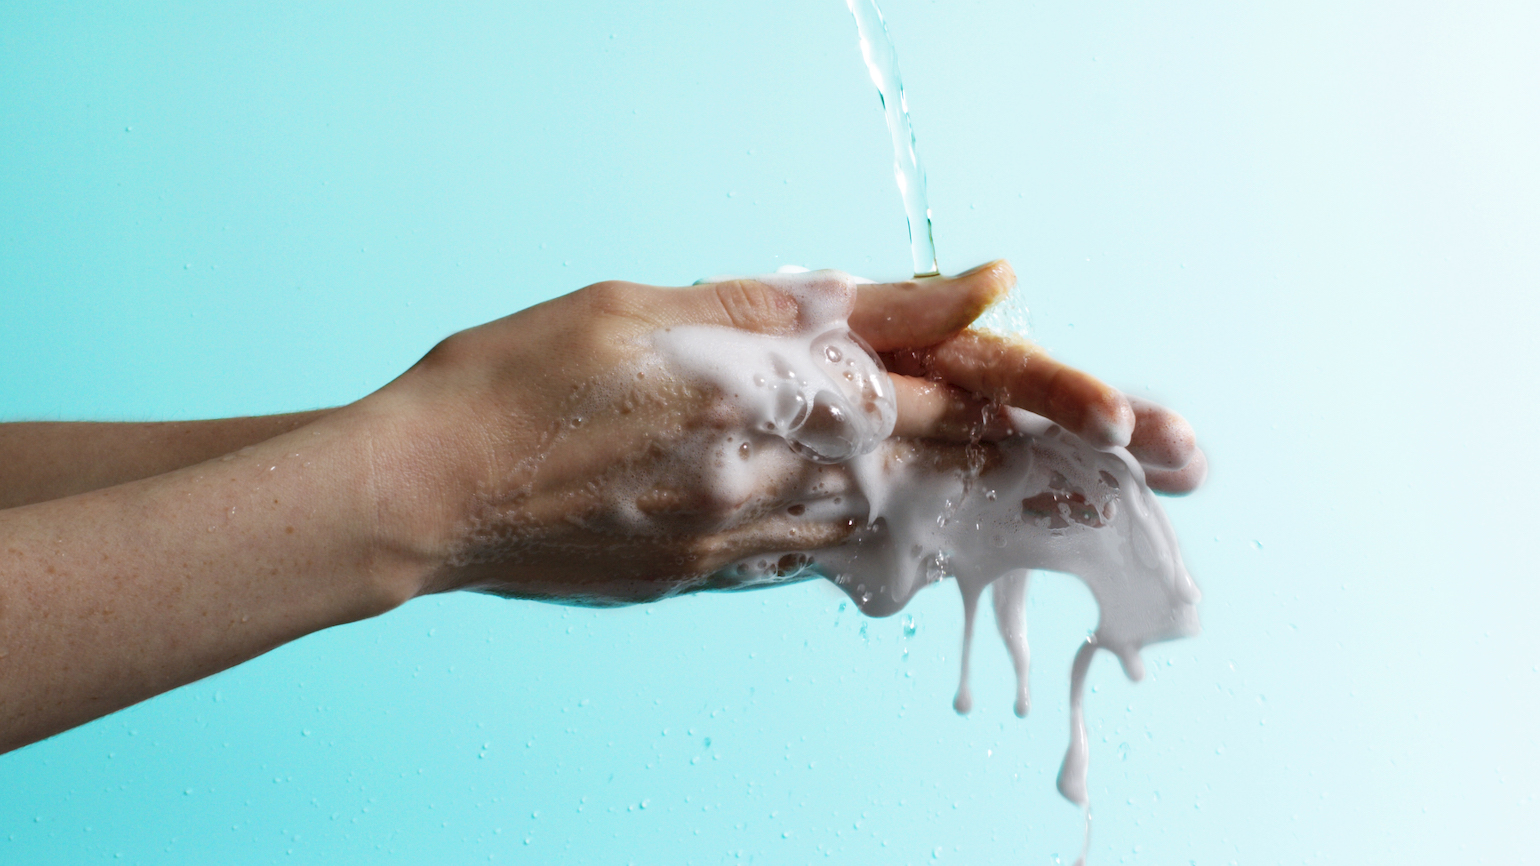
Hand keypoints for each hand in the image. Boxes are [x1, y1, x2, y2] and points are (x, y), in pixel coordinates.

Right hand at [359, 261, 1204, 605]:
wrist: (424, 494)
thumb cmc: (521, 378)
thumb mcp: (664, 303)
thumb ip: (817, 305)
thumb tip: (966, 288)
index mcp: (771, 394)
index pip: (938, 386)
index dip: (1032, 386)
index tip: (1117, 408)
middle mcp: (774, 481)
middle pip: (943, 465)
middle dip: (1044, 458)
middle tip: (1152, 454)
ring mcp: (745, 543)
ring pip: (897, 519)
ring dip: (978, 499)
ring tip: (1060, 489)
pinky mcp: (710, 579)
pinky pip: (821, 555)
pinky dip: (877, 529)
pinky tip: (904, 518)